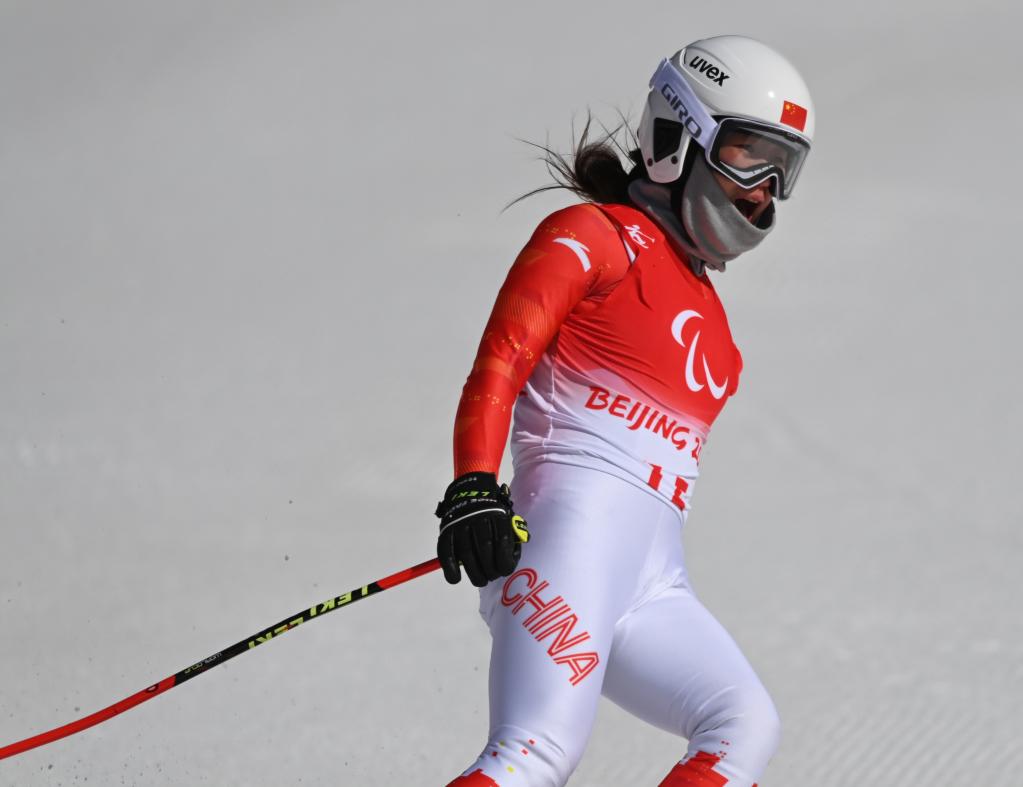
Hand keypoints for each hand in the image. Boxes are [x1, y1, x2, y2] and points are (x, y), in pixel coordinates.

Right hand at [435, 472, 528, 586]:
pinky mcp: (446, 530)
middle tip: (491, 577)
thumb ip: (511, 536)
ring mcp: (460, 523)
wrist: (469, 492)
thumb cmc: (491, 514)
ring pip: (467, 553)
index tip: (505, 571)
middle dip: (490, 569)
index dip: (506, 561)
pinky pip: (446, 552)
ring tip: (480, 580)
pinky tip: (456, 578)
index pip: (503, 541)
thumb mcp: (505, 518)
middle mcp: (478, 517)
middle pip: (485, 548)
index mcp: (497, 514)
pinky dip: (450, 568)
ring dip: (474, 572)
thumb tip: (512, 560)